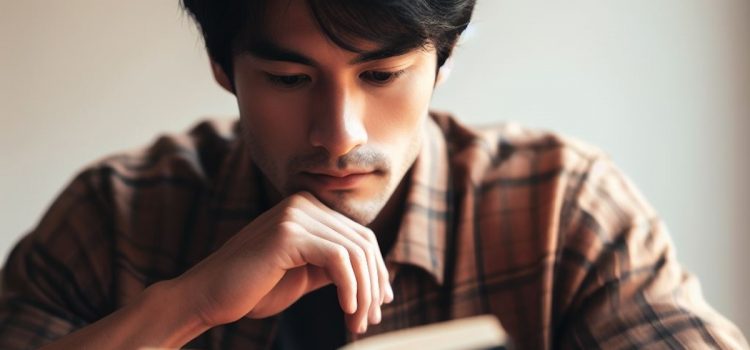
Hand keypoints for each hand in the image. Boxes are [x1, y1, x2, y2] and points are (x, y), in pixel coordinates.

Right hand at [175, 191, 393, 333]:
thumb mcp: (305, 274)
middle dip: (372, 285)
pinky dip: (349, 287)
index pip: (360, 236)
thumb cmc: (254, 289)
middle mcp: (303, 203)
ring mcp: (295, 214)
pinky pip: (338, 259)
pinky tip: (346, 310)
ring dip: (362, 293)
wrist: (207, 297)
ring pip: (354, 252)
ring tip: (358, 323)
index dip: (376, 272)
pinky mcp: (288, 233)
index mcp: (308, 208)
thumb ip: (336, 267)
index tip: (379, 305)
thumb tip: (379, 281)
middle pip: (362, 243)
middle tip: (370, 321)